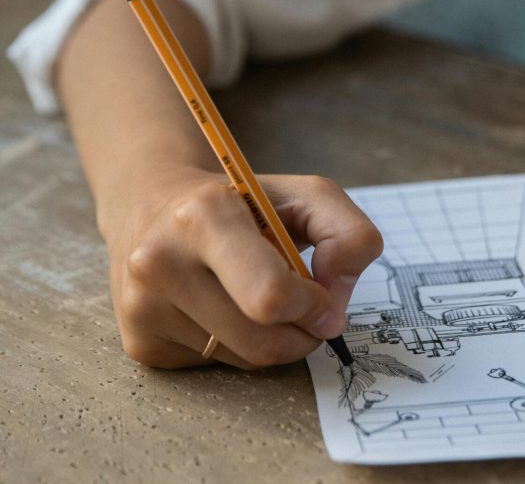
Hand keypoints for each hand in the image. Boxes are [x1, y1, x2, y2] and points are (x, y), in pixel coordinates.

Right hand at [103, 170, 381, 368]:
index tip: (324, 299)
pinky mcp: (139, 342)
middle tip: (307, 309)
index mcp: (204, 215)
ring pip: (243, 361)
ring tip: (261, 298)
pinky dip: (238, 345)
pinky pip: (216, 366)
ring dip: (273, 340)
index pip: (270, 295)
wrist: (152, 202)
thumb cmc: (242, 201)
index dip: (312, 307)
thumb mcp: (305, 195)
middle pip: (262, 343)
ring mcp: (142, 307)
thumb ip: (348, 234)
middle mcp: (161, 261)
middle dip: (301, 333)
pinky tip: (223, 306)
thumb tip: (336, 302)